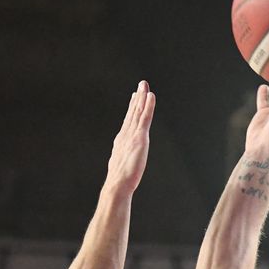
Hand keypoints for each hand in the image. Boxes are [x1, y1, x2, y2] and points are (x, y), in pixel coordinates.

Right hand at [105, 81, 156, 196]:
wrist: (118, 184)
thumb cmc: (119, 182)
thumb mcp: (121, 167)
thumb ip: (123, 161)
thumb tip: (122, 166)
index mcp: (122, 141)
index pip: (128, 121)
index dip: (132, 108)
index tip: (135, 97)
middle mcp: (126, 135)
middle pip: (133, 113)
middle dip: (137, 98)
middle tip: (141, 85)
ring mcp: (132, 135)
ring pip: (138, 112)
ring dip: (142, 97)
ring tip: (145, 85)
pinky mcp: (139, 138)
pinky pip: (145, 118)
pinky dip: (148, 106)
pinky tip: (151, 96)